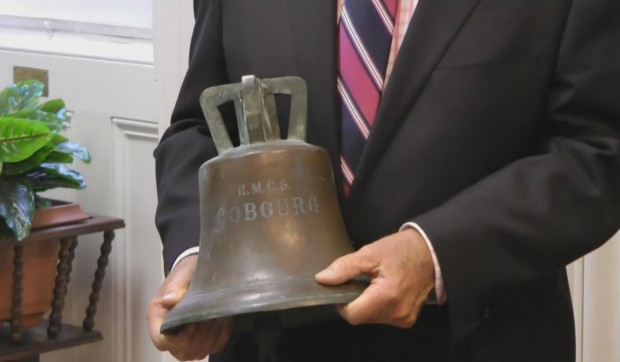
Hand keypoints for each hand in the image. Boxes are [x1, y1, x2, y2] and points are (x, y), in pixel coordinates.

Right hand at [146, 254, 232, 359]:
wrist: (198, 269)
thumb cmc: (187, 272)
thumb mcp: (182, 275)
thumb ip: (176, 286)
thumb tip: (169, 299)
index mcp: (158, 316)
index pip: (162, 341)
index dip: (178, 339)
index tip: (192, 324)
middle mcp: (170, 330)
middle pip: (180, 352)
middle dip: (197, 340)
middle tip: (207, 320)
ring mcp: (186, 335)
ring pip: (196, 353)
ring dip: (210, 339)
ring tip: (214, 319)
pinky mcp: (203, 336)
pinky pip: (213, 347)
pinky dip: (221, 337)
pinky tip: (222, 321)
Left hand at [315, 228, 434, 327]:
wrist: (431, 252)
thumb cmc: (401, 250)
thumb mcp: (370, 253)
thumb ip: (345, 268)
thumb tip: (322, 279)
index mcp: (386, 296)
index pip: (352, 315)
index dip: (342, 303)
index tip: (344, 287)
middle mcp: (396, 312)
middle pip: (362, 317)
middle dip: (356, 302)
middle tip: (361, 281)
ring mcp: (404, 318)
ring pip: (372, 318)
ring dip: (367, 305)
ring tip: (374, 284)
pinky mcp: (408, 319)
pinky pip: (384, 318)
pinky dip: (379, 307)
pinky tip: (384, 291)